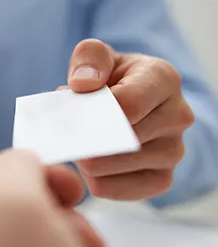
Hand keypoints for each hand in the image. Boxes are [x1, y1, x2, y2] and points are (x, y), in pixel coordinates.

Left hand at [64, 39, 193, 200]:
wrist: (132, 105)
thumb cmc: (112, 80)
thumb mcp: (98, 57)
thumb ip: (89, 57)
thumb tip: (82, 85)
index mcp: (163, 79)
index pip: (128, 105)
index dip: (93, 112)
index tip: (73, 112)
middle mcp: (177, 116)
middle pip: (118, 140)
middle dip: (84, 136)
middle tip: (70, 130)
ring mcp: (173, 152)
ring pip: (109, 169)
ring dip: (85, 159)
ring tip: (82, 142)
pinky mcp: (161, 179)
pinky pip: (113, 189)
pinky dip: (92, 179)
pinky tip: (90, 163)